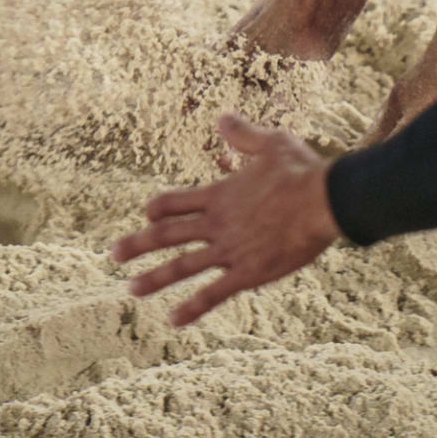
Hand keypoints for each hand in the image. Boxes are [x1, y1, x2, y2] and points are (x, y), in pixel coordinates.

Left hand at [110, 114, 341, 326]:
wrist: (323, 201)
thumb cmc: (302, 170)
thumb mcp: (271, 142)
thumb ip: (243, 134)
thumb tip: (221, 117)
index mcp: (220, 194)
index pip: (176, 202)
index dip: (159, 208)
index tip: (146, 213)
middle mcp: (217, 223)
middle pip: (168, 234)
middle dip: (139, 244)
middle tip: (113, 254)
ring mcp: (230, 250)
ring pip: (183, 266)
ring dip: (155, 278)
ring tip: (131, 289)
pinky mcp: (247, 273)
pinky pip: (213, 293)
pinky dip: (192, 307)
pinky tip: (173, 320)